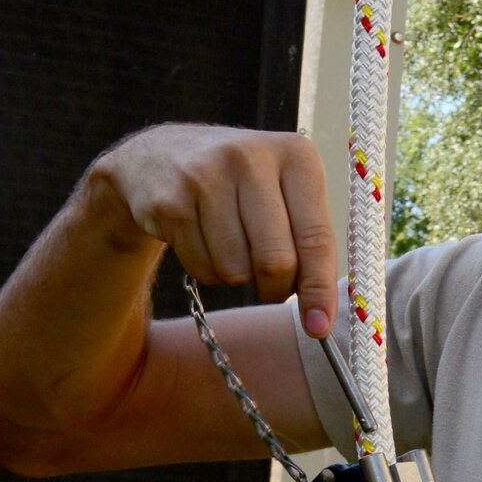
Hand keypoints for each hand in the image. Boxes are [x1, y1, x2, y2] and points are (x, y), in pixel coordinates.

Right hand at [87, 123, 337, 333]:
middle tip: (270, 285)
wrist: (161, 157)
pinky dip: (207, 269)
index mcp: (295, 155)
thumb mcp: (284, 192)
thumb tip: (321, 317)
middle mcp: (252, 158)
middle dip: (276, 288)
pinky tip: (202, 238)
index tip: (320, 325)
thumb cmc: (240, 185)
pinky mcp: (171, 202)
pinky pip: (202, 268)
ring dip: (237, 276)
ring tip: (230, 245)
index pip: (316, 237)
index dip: (319, 288)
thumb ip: (309, 243)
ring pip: (236, 270)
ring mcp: (206, 177)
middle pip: (276, 261)